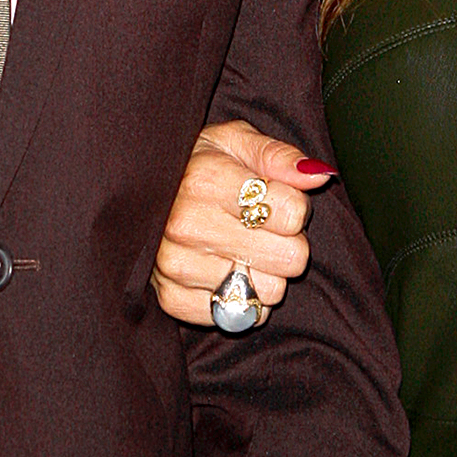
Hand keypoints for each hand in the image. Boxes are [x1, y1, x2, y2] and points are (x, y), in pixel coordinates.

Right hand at [152, 120, 335, 325]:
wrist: (136, 193)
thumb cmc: (194, 164)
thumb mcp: (234, 141)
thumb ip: (278, 156)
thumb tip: (319, 175)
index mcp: (205, 180)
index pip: (292, 212)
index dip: (294, 205)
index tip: (274, 198)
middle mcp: (186, 225)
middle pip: (289, 257)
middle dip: (286, 241)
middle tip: (260, 227)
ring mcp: (176, 266)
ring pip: (269, 291)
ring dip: (265, 272)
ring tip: (241, 248)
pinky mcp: (172, 298)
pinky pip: (242, 316)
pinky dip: (244, 298)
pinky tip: (226, 271)